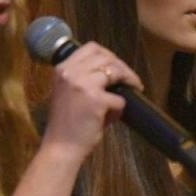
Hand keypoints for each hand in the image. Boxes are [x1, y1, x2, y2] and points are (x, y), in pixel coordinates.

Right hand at [42, 42, 137, 158]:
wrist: (61, 147)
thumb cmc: (67, 123)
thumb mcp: (69, 92)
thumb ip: (86, 78)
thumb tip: (115, 73)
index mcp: (62, 68)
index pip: (90, 48)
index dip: (108, 55)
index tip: (117, 66)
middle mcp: (70, 72)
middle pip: (105, 56)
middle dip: (122, 66)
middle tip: (131, 79)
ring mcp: (82, 84)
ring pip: (115, 70)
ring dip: (129, 79)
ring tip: (134, 88)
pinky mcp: (96, 100)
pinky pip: (119, 99)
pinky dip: (120, 107)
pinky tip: (114, 116)